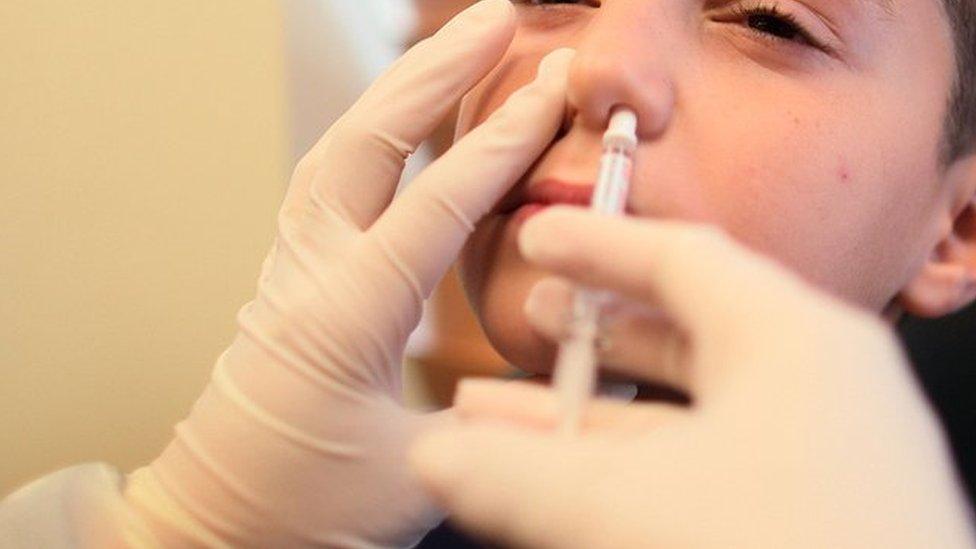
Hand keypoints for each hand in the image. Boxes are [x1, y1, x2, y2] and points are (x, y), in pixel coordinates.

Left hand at [124, 2, 575, 545]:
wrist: (214, 521)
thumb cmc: (302, 507)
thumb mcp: (416, 475)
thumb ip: (493, 421)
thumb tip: (559, 382)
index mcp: (345, 318)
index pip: (433, 207)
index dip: (498, 145)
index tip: (550, 92)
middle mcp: (309, 275)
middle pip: (366, 144)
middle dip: (434, 72)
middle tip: (495, 18)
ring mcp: (291, 268)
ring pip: (340, 149)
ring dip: (399, 91)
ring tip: (454, 47)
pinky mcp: (292, 275)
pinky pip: (329, 180)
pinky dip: (373, 132)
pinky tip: (403, 120)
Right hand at [411, 208, 975, 548]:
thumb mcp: (628, 510)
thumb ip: (517, 476)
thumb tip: (431, 456)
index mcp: (796, 342)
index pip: (682, 257)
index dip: (596, 242)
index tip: (538, 237)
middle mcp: (819, 388)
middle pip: (682, 333)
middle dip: (587, 337)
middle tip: (528, 324)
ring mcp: (822, 457)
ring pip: (684, 414)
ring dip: (591, 419)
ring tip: (502, 422)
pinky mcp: (811, 518)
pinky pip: (703, 469)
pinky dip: (629, 471)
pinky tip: (561, 489)